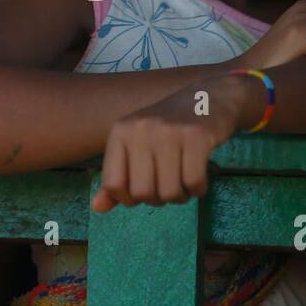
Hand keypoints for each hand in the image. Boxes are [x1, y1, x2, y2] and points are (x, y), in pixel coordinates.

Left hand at [94, 73, 259, 211]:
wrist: (208, 97)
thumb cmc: (168, 128)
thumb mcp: (137, 146)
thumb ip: (118, 177)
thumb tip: (97, 207)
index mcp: (120, 132)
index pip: (113, 184)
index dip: (128, 199)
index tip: (143, 190)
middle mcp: (141, 130)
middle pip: (143, 192)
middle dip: (158, 199)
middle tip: (168, 186)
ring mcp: (169, 132)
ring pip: (170, 192)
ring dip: (180, 196)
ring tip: (184, 182)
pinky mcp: (197, 136)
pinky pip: (194, 182)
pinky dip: (198, 190)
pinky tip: (199, 180)